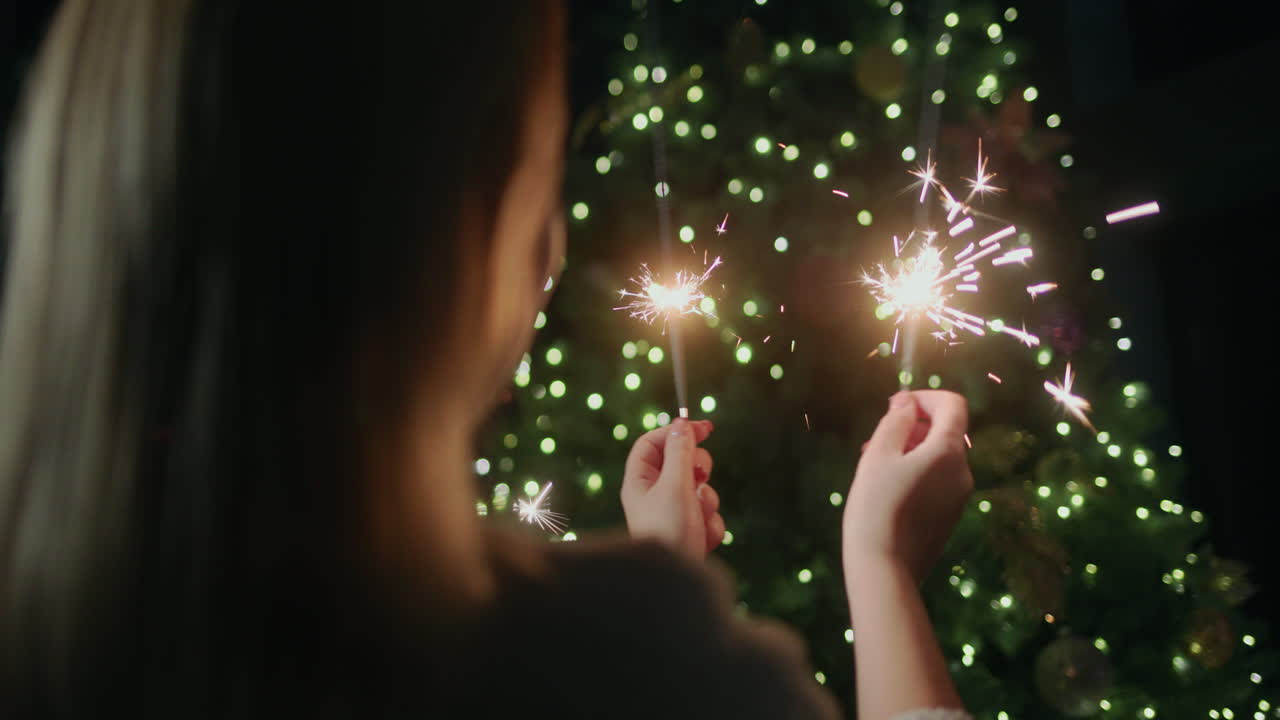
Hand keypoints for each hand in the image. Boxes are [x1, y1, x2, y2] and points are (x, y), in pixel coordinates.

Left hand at [621, 418, 723, 559]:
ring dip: (707, 501)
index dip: (675, 431)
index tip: (703, 427)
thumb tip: (681, 424)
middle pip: (680, 462)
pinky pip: (709, 515)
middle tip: (699, 477)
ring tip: (698, 517)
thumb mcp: (674, 486)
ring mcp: (674, 514)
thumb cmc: (668, 531)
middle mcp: (654, 496)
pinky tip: (702, 538)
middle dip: (697, 469)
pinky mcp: (691, 531)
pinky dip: (710, 524)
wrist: (677, 584)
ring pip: (700, 489)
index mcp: (639, 482)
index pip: (652, 443)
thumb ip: (680, 453)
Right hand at [844, 391, 972, 582]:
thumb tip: (908, 402)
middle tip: (875, 438)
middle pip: (945, 432)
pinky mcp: (949, 516)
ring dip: (910, 450)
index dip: (925, 397)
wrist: (885, 569)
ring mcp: (959, 497)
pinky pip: (937, 481)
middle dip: (912, 426)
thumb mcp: (878, 456)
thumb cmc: (876, 507)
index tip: (895, 406)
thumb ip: (895, 422)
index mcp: (948, 452)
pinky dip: (916, 472)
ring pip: (938, 458)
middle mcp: (962, 472)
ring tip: (874, 464)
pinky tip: (887, 488)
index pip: (952, 405)